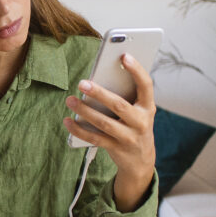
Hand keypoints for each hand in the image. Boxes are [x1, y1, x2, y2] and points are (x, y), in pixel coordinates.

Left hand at [63, 54, 156, 210]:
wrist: (141, 161)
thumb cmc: (135, 125)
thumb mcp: (138, 111)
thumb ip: (126, 95)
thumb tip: (101, 77)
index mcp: (147, 107)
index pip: (146, 85)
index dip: (137, 70)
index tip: (124, 56)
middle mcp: (141, 122)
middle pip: (119, 105)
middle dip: (99, 93)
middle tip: (82, 83)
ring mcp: (129, 137)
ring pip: (104, 123)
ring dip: (84, 111)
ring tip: (70, 100)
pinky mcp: (116, 149)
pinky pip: (94, 138)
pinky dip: (79, 129)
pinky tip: (67, 121)